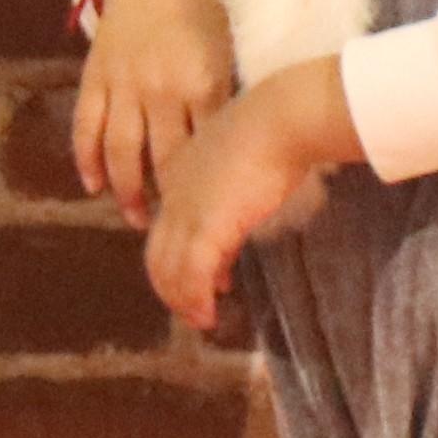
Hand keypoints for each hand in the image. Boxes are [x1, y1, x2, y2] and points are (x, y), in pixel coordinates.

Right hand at [75, 0, 237, 217]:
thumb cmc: (201, 11)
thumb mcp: (229, 50)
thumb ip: (233, 98)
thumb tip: (255, 145)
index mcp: (202, 82)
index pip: (204, 150)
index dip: (209, 188)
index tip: (217, 217)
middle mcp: (160, 88)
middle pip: (162, 159)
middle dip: (169, 200)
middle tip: (174, 229)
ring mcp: (123, 84)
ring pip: (120, 151)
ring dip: (127, 191)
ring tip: (136, 220)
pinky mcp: (95, 77)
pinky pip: (85, 126)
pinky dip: (86, 159)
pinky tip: (93, 185)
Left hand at [143, 61, 356, 336]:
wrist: (280, 117)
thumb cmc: (276, 130)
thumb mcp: (244, 161)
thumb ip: (234, 192)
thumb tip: (239, 223)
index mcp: (181, 173)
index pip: (168, 226)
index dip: (180, 257)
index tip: (207, 276)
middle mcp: (174, 194)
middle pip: (157, 252)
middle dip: (172, 286)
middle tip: (194, 309)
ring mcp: (186, 211)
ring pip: (166, 268)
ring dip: (181, 300)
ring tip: (201, 319)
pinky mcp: (206, 226)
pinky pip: (191, 275)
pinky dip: (195, 300)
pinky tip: (208, 314)